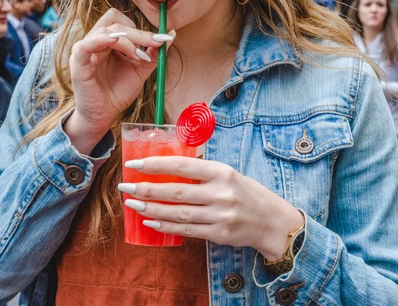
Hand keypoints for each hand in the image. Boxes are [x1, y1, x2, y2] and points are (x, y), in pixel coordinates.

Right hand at [64, 9, 174, 152]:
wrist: (104, 114)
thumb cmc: (118, 92)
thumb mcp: (141, 69)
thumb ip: (154, 53)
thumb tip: (171, 34)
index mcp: (108, 41)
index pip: (122, 21)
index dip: (141, 28)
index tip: (161, 40)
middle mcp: (95, 41)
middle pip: (115, 21)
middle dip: (139, 33)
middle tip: (155, 44)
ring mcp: (85, 49)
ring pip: (106, 30)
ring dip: (128, 41)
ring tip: (139, 57)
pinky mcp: (78, 60)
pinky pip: (88, 43)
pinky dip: (106, 41)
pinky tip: (124, 50)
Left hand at [120, 156, 304, 260]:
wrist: (272, 222)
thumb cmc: (248, 194)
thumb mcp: (230, 174)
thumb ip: (203, 172)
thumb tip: (168, 166)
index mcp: (223, 172)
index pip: (182, 165)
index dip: (155, 164)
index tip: (134, 164)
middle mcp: (221, 193)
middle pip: (175, 190)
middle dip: (146, 188)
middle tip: (125, 186)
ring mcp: (220, 216)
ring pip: (177, 212)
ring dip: (150, 208)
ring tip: (132, 203)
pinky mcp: (218, 234)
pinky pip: (186, 230)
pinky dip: (165, 226)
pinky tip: (150, 220)